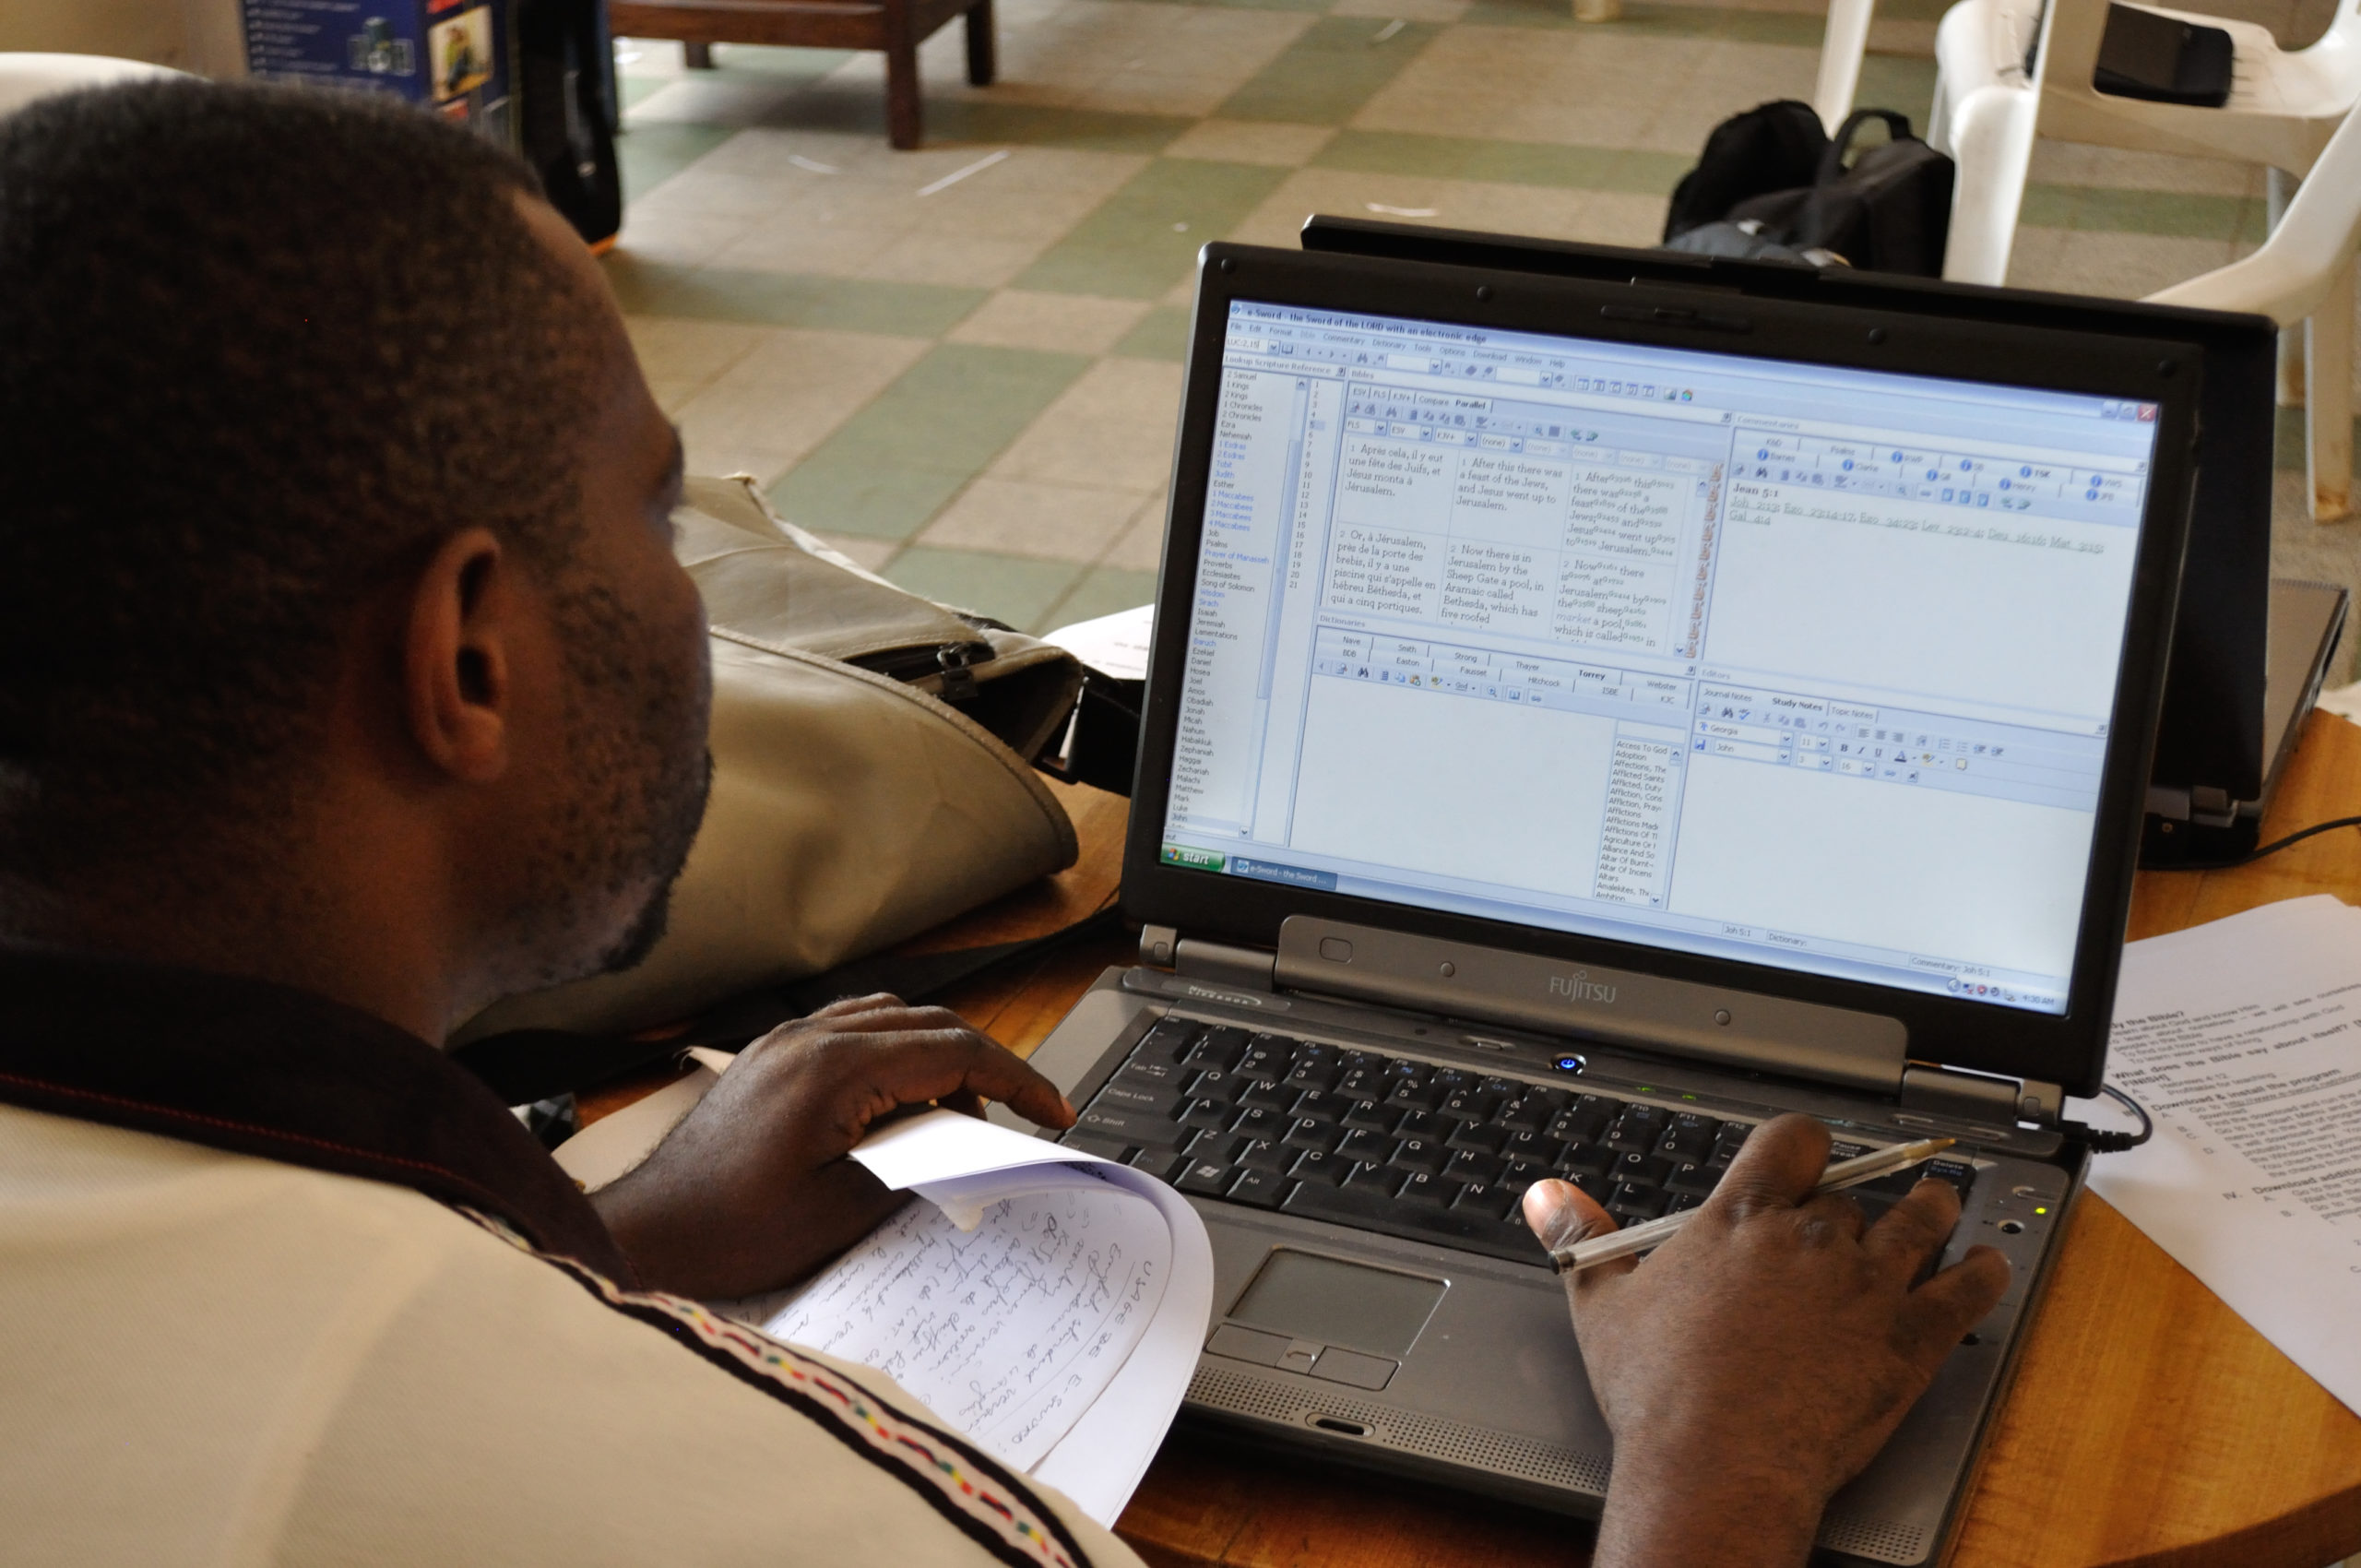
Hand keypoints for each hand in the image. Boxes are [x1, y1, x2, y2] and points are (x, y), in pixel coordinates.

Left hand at [588, 994, 1075, 1298]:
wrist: (646, 1233)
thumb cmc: (727, 1231)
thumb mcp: (843, 1211)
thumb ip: (914, 1167)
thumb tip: (963, 1145)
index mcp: (836, 1068)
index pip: (954, 1051)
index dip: (1017, 1079)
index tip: (1053, 1109)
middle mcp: (811, 1038)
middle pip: (931, 1025)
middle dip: (987, 1069)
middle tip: (1018, 1120)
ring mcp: (788, 1042)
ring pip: (894, 1021)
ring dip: (939, 1059)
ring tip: (956, 1121)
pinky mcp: (774, 1058)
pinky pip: (854, 1031)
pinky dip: (896, 1056)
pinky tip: (901, 1103)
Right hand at [1521, 1114, 2010, 1567]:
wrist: (1718, 1462)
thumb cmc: (1660, 1391)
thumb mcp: (1604, 1304)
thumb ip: (1582, 1237)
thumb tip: (1547, 1197)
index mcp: (1742, 1217)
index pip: (1792, 1139)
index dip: (1806, 1142)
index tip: (1807, 1157)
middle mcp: (1812, 1237)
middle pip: (1856, 1189)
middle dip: (1861, 1196)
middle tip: (1863, 1208)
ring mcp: (1869, 1284)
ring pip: (1922, 1219)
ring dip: (1934, 1209)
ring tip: (1938, 1205)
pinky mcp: (1910, 1337)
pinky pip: (1967, 1289)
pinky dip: (1983, 1272)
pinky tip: (1986, 1265)